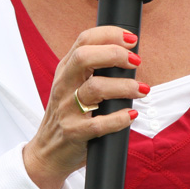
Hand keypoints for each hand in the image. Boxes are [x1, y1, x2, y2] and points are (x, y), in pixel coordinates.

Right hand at [22, 26, 147, 188]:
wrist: (47, 153)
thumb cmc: (68, 115)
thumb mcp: (72, 86)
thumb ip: (92, 69)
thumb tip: (130, 56)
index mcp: (65, 69)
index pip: (84, 40)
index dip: (110, 34)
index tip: (132, 40)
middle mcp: (64, 85)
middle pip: (84, 57)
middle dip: (114, 54)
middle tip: (136, 62)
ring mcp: (67, 109)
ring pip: (95, 88)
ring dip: (123, 87)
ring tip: (142, 90)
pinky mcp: (73, 132)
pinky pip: (98, 124)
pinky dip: (118, 118)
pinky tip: (131, 115)